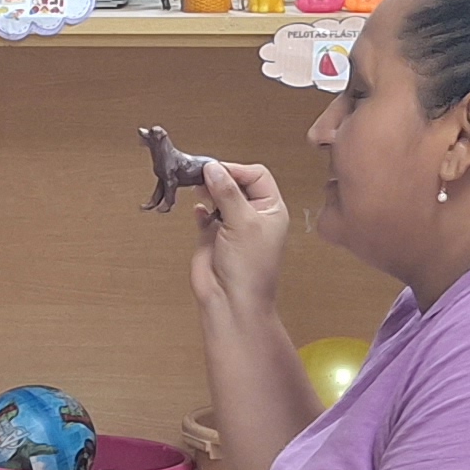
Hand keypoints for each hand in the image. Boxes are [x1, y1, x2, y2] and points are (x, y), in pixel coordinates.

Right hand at [190, 157, 291, 317]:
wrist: (231, 301)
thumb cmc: (250, 268)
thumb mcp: (243, 222)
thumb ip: (227, 192)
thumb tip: (212, 168)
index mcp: (271, 209)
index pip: (256, 175)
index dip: (236, 170)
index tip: (216, 170)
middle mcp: (253, 215)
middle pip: (236, 183)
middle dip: (220, 178)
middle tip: (202, 177)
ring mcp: (232, 225)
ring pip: (219, 196)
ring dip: (208, 190)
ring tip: (198, 190)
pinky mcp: (213, 236)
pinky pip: (206, 214)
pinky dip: (201, 209)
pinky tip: (199, 211)